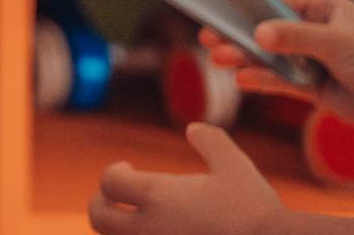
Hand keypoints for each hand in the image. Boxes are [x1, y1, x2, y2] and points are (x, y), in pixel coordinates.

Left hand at [89, 123, 280, 234]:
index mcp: (158, 197)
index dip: (114, 172)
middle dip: (101, 203)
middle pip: (98, 217)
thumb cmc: (255, 209)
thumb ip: (212, 142)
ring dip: (121, 229)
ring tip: (140, 218)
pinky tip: (161, 233)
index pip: (110, 182)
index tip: (126, 168)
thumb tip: (194, 128)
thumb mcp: (235, 167)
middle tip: (116, 196)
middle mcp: (149, 228)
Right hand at [203, 0, 353, 130]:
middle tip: (209, 38)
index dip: (249, 5)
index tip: (220, 6)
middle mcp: (317, 32)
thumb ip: (295, 37)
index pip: (278, 1)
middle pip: (269, 30)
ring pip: (271, 56)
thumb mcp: (336, 43)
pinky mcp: (315, 87)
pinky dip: (262, 80)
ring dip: (246, 58)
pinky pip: (282, 81)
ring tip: (219, 59)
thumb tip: (258, 33)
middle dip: (240, 35)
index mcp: (325, 9)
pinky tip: (243, 80)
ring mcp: (315, 60)